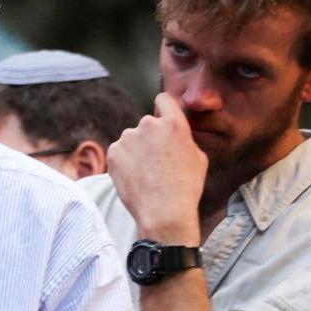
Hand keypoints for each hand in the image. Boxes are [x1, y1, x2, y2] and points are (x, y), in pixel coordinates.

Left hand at [107, 92, 208, 242]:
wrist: (163, 210)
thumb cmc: (186, 186)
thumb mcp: (198, 156)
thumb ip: (183, 138)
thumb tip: (176, 134)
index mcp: (173, 122)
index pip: (163, 100)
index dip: (163, 108)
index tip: (161, 117)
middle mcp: (148, 124)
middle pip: (147, 124)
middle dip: (150, 137)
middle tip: (156, 161)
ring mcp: (128, 138)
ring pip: (131, 139)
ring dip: (136, 150)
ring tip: (145, 173)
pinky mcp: (113, 153)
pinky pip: (119, 152)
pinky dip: (123, 161)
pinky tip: (134, 177)